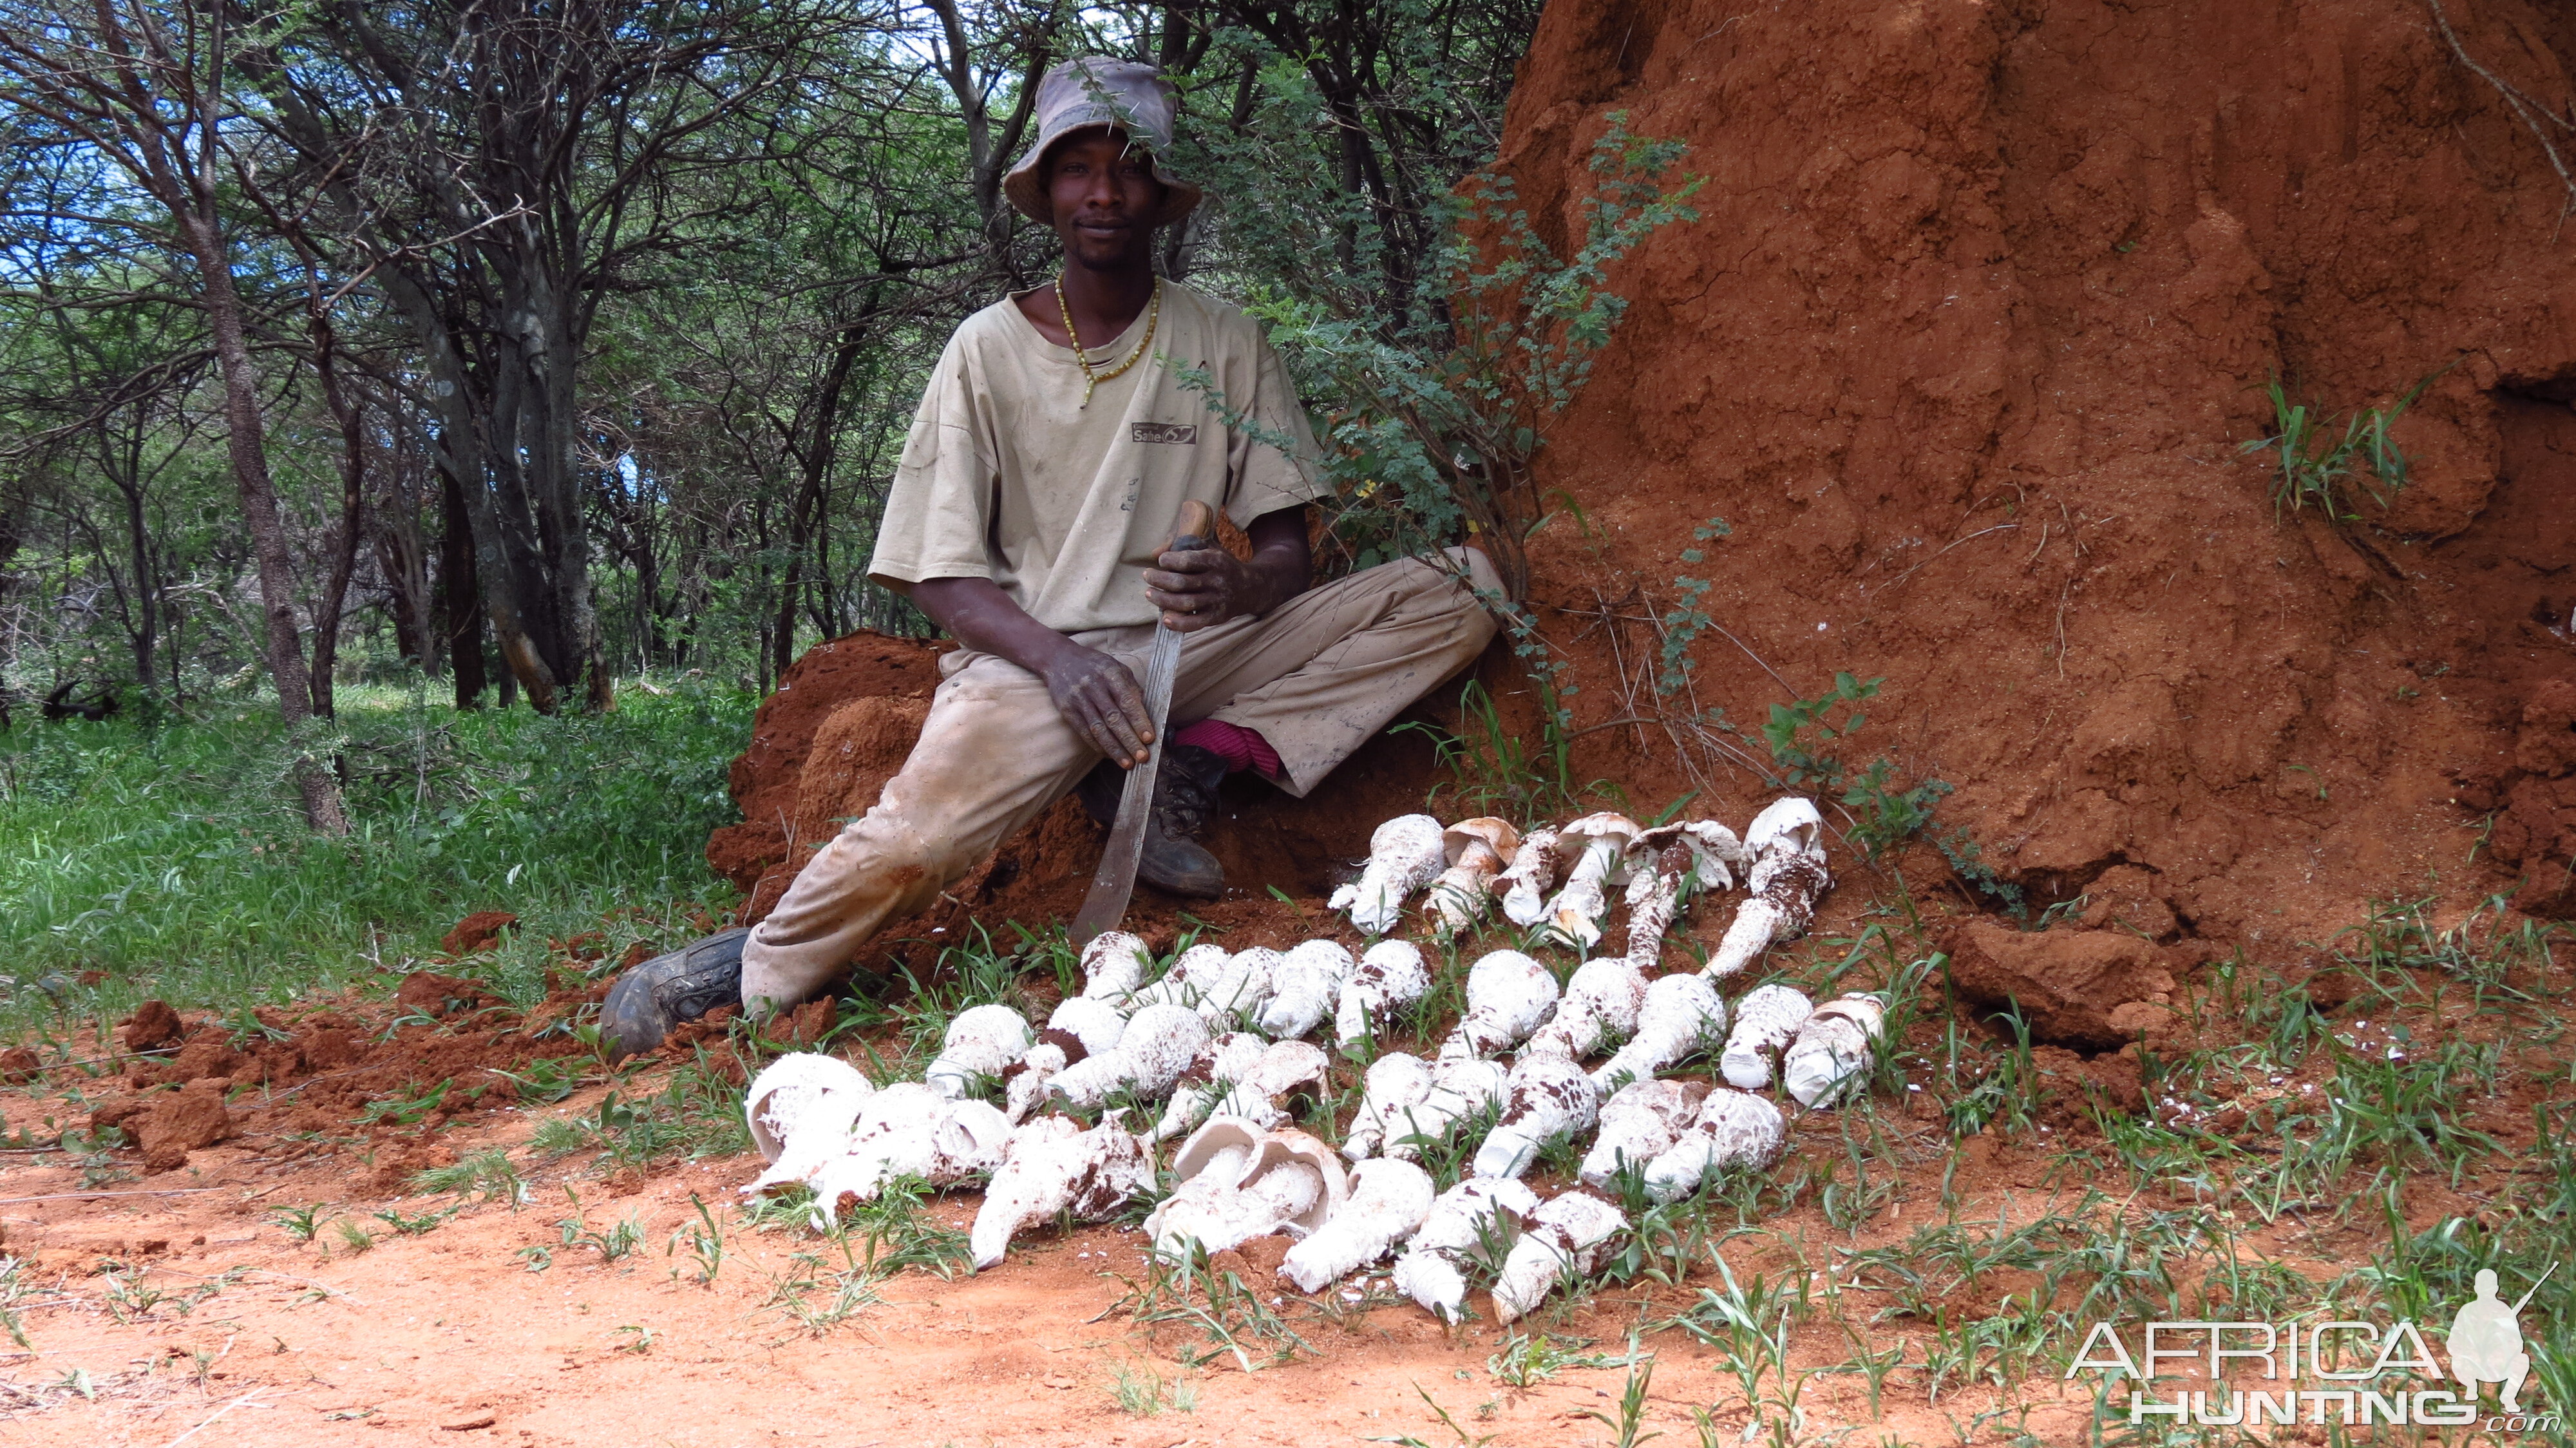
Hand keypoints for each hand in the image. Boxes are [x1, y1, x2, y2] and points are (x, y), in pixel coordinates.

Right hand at [1042, 642, 1154, 765]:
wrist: (1058, 659)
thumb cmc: (1095, 665)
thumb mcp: (1116, 667)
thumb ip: (1131, 688)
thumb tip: (1146, 712)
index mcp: (1110, 673)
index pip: (1127, 701)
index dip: (1139, 721)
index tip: (1149, 738)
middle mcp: (1093, 686)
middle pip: (1113, 718)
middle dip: (1129, 740)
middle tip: (1142, 757)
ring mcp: (1078, 698)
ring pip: (1098, 729)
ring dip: (1114, 749)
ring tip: (1127, 763)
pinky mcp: (1066, 709)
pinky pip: (1084, 732)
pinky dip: (1098, 745)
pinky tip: (1110, 755)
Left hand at [1143, 544, 1254, 631]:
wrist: (1250, 588)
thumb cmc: (1223, 566)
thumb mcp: (1209, 549)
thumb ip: (1184, 546)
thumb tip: (1155, 552)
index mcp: (1215, 561)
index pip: (1187, 561)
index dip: (1169, 561)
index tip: (1161, 560)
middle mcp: (1217, 581)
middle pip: (1181, 583)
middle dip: (1159, 580)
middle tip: (1147, 576)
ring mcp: (1217, 601)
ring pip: (1184, 603)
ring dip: (1162, 599)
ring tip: (1149, 593)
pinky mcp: (1217, 617)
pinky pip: (1195, 623)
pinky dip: (1178, 623)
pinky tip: (1165, 618)